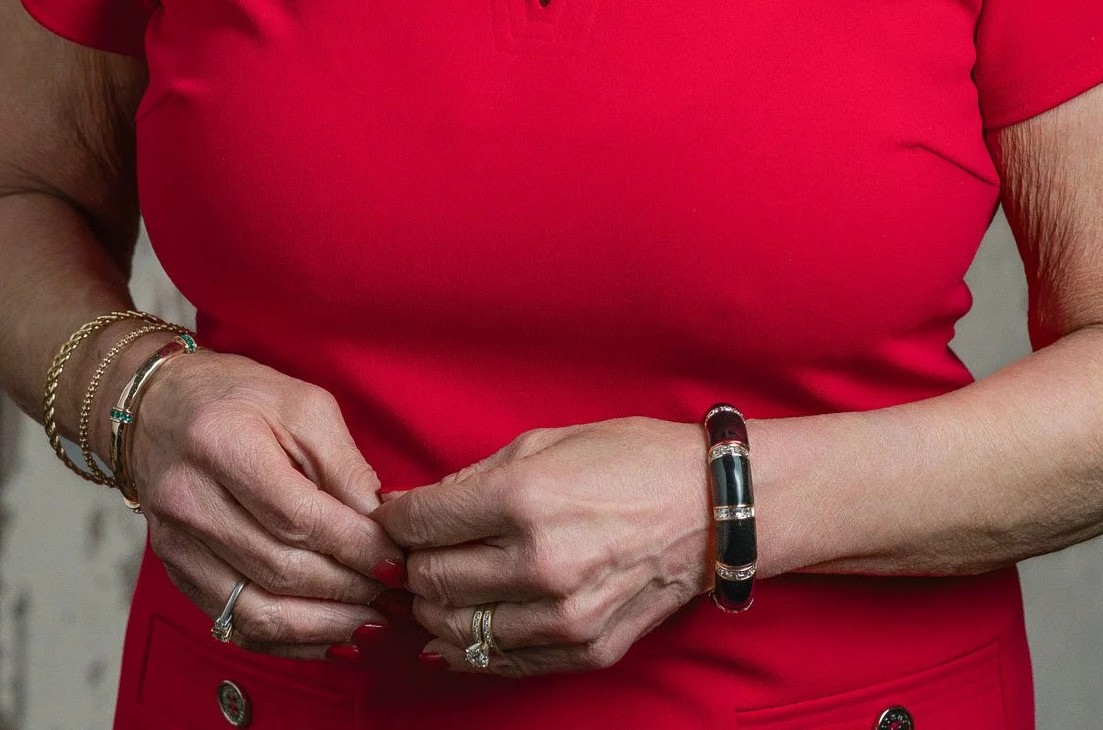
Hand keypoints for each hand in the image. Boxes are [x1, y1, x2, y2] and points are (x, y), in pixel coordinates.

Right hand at [126, 349, 401, 656]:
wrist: (161, 409)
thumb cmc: (240, 399)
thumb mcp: (303, 406)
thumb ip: (343, 463)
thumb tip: (380, 521)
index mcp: (223, 444)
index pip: (299, 517)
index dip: (354, 546)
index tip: (395, 559)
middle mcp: (190, 499)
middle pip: (280, 569)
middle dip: (347, 589)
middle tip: (391, 592)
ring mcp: (177, 543)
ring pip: (256, 611)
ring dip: (321, 627)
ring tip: (368, 623)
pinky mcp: (176, 572)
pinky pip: (234, 625)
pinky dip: (286, 640)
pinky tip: (326, 637)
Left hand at [382, 417, 709, 676]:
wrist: (710, 506)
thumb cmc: (631, 459)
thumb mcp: (547, 441)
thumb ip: (475, 476)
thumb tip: (416, 503)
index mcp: (525, 498)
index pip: (422, 523)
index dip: (395, 519)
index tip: (393, 516)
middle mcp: (540, 563)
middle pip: (432, 580)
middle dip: (411, 564)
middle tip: (414, 551)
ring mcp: (564, 615)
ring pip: (458, 629)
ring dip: (436, 609)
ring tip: (438, 586)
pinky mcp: (585, 649)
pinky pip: (502, 661)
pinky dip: (472, 647)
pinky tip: (464, 626)